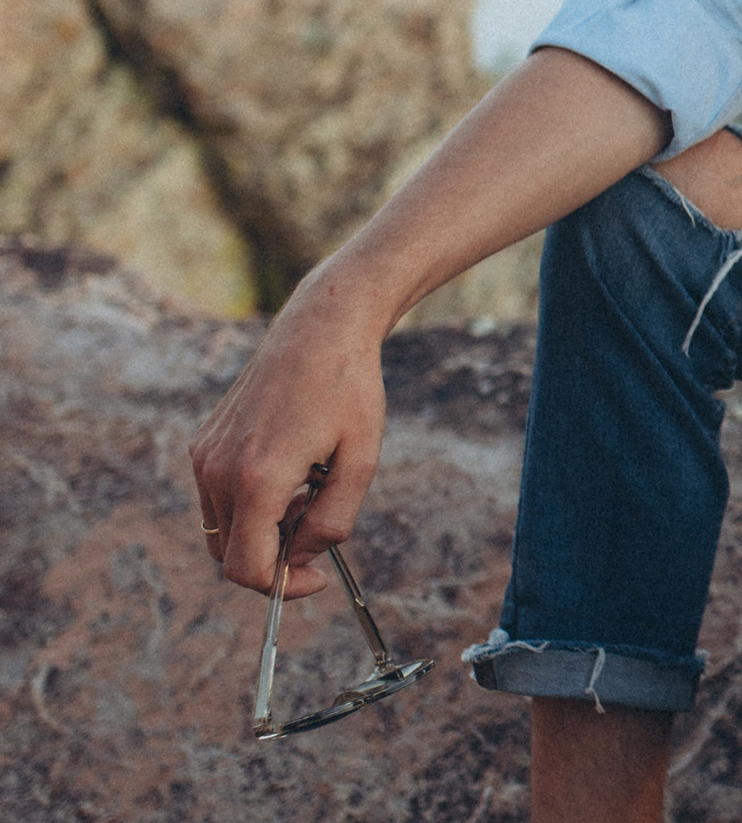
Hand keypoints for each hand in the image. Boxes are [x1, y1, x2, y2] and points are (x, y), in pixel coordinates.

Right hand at [189, 286, 386, 598]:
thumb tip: (303, 557)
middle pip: (231, 556)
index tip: (318, 578)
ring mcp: (205, 457)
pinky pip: (219, 499)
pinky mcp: (203, 445)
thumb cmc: (349, 390)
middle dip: (276, 557)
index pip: (248, 569)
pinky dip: (251, 504)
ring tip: (311, 488)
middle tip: (321, 523)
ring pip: (224, 530)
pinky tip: (292, 469)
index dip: (284, 587)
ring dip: (264, 529)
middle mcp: (218, 471)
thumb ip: (334, 521)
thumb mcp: (361, 460)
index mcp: (257, 479)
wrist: (319, 330)